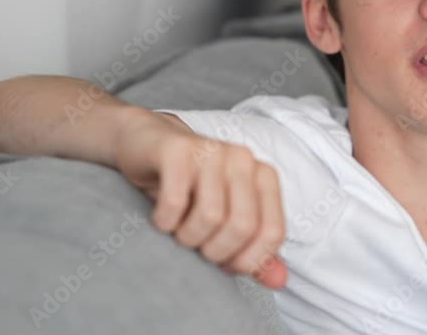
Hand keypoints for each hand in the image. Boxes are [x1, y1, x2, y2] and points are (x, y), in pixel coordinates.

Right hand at [114, 111, 287, 288]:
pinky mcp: (177, 150)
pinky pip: (175, 202)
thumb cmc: (189, 188)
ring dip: (187, 237)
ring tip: (177, 230)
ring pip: (210, 216)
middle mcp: (243, 159)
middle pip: (242, 226)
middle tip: (196, 245)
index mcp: (263, 176)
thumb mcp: (224, 220)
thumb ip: (252, 251)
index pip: (272, 233)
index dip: (246, 259)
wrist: (146, 146)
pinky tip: (160, 217)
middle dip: (214, 251)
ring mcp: (211, 151)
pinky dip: (164, 221)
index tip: (223, 261)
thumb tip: (279, 281)